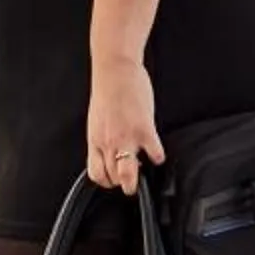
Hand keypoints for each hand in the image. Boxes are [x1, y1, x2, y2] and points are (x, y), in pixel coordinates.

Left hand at [86, 58, 164, 193]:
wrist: (115, 70)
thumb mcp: (97, 119)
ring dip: (136, 181)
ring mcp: (126, 137)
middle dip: (123, 184)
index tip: (114, 179)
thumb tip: (108, 149)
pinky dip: (158, 157)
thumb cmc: (107, 90)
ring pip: (128, 174)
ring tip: (143, 177)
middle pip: (112, 178)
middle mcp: (109, 141)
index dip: (106, 181)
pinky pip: (154, 154)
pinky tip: (157, 152)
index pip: (96, 173)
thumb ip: (103, 137)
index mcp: (96, 139)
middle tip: (131, 183)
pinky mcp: (144, 129)